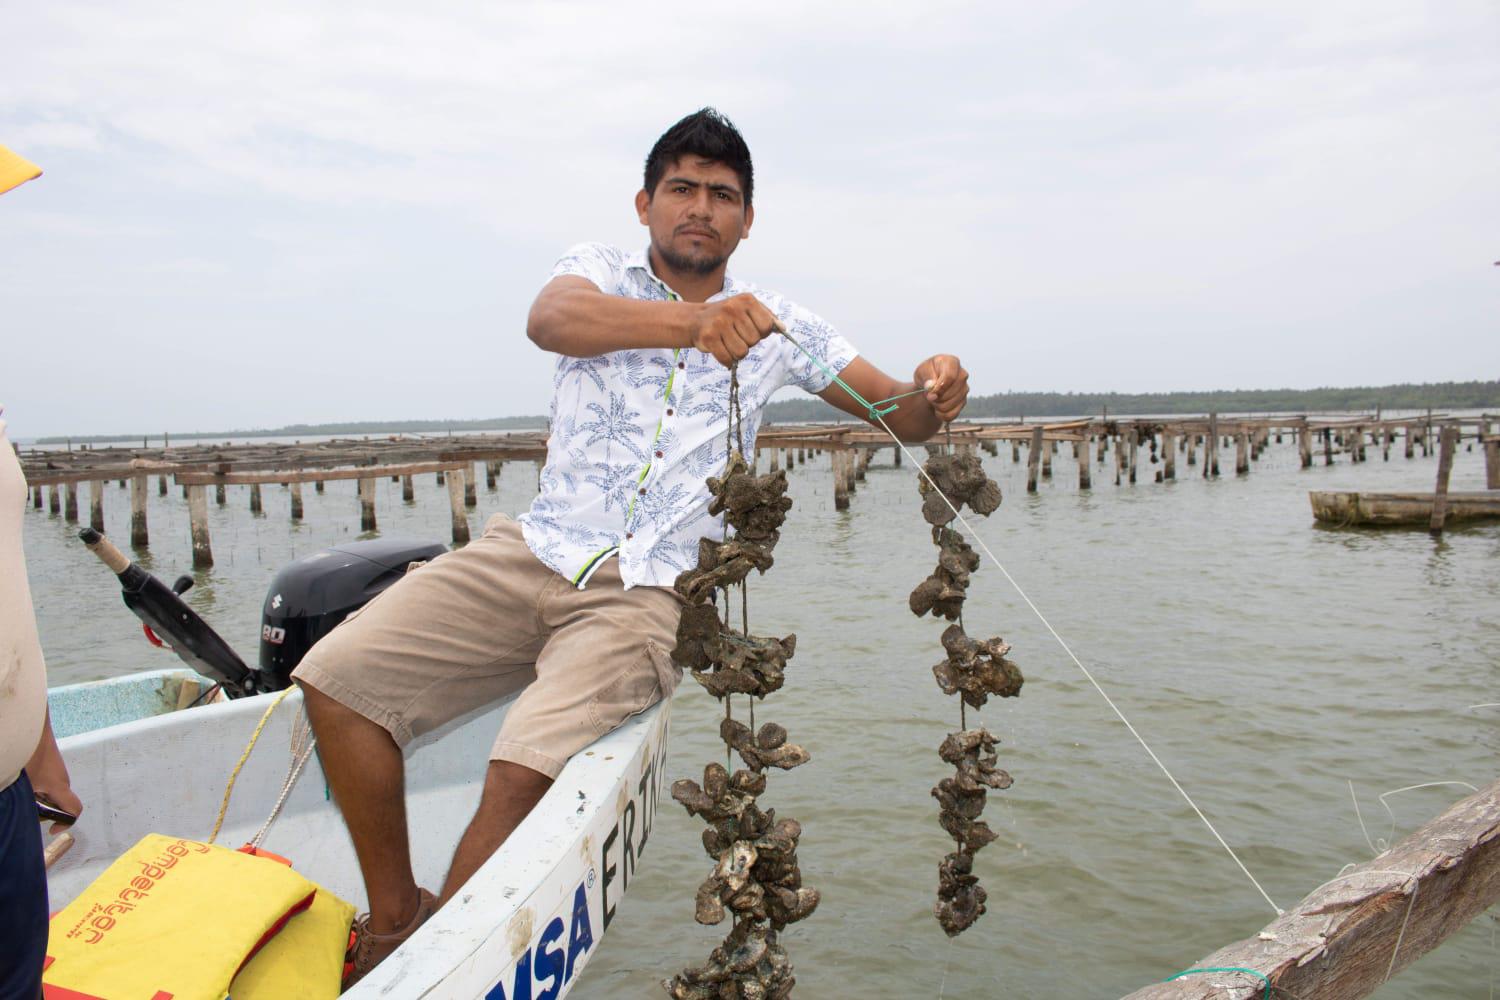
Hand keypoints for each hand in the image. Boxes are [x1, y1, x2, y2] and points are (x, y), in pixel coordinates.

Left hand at [27, 711, 80, 834]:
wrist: (33, 729)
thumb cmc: (29, 756)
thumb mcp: (23, 784)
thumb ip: (24, 800)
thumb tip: (18, 813)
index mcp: (59, 787)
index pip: (74, 810)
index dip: (66, 823)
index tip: (50, 828)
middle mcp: (63, 780)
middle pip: (60, 803)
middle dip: (44, 811)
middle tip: (25, 809)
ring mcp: (58, 771)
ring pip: (52, 793)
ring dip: (39, 798)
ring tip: (20, 792)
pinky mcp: (52, 765)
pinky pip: (48, 783)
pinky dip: (38, 788)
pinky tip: (21, 781)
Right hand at [690, 294, 780, 366]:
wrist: (696, 319)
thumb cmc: (728, 316)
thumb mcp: (748, 309)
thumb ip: (767, 317)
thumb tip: (782, 328)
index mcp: (746, 300)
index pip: (767, 326)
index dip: (761, 333)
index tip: (750, 328)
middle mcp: (732, 308)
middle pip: (754, 341)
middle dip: (747, 342)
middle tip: (735, 334)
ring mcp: (719, 323)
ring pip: (742, 352)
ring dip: (736, 352)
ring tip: (727, 342)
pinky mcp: (709, 337)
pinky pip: (727, 359)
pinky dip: (726, 360)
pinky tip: (720, 349)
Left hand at [914, 354, 968, 421]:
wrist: (930, 382)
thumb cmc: (927, 373)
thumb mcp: (922, 371)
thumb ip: (926, 378)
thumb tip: (932, 387)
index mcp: (952, 362)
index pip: (950, 377)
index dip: (939, 387)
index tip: (930, 391)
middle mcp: (962, 375)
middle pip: (951, 392)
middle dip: (936, 397)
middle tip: (928, 395)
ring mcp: (964, 389)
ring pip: (951, 405)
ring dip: (937, 406)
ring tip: (933, 399)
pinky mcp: (963, 401)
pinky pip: (952, 414)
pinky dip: (941, 415)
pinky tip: (937, 408)